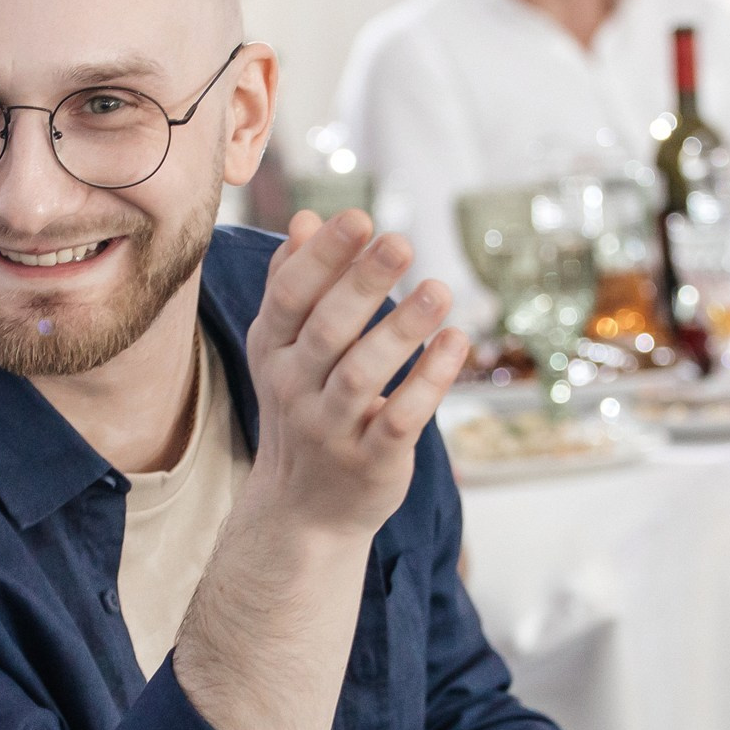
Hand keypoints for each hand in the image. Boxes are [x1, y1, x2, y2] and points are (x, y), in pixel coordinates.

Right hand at [243, 209, 467, 538]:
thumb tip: (305, 219)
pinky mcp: (371, 461)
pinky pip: (400, 419)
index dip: (322, 258)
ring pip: (362, 375)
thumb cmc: (303, 410)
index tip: (358, 217)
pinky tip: (457, 342)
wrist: (302, 512)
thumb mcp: (284, 351)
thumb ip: (293, 285)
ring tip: (440, 289)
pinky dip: (429, 381)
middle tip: (400, 241)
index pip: (290, 297)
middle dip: (361, 285)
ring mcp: (331, 429)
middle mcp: (294, 389)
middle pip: (326, 331)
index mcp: (272, 351)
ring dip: (401, 330)